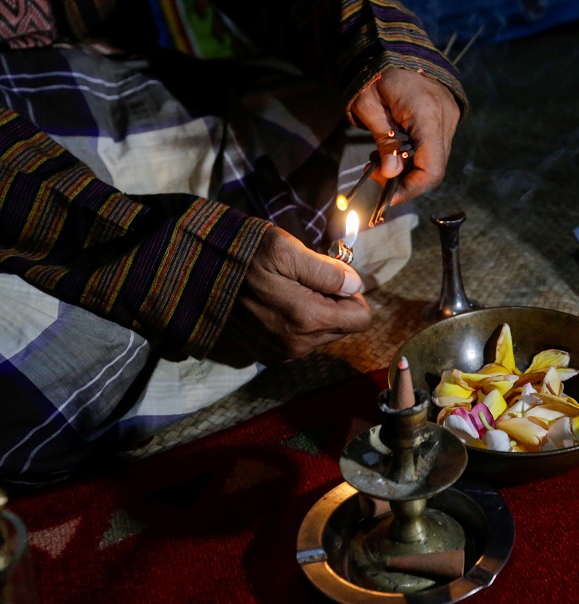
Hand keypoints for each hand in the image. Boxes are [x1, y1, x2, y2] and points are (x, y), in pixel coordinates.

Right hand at [209, 227, 371, 365]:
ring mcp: (280, 352)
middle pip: (343, 327)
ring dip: (315, 312)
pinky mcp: (266, 354)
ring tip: (286, 288)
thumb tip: (355, 285)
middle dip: (334, 303)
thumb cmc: (240, 255)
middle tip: (305, 279)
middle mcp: (297, 344)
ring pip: (322, 334)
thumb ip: (327, 271)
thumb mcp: (285, 249)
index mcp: (307, 319)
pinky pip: (300, 340)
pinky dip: (296, 322)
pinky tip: (274, 302)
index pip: (360, 318)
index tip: (331, 275)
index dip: (352, 293)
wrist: (192, 275)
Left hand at [350, 67, 460, 203]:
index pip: (431, 168)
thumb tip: (390, 175)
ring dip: (412, 168)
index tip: (388, 197)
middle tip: (379, 180)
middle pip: (436, 167)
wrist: (393, 42)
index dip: (412, 188)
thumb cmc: (375, 72)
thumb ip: (383, 141)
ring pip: (437, 158)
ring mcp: (451, 116)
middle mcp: (445, 117)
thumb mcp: (369, 106)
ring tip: (382, 160)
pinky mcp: (448, 116)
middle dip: (408, 181)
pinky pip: (436, 145)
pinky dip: (417, 155)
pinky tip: (396, 149)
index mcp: (426, 114)